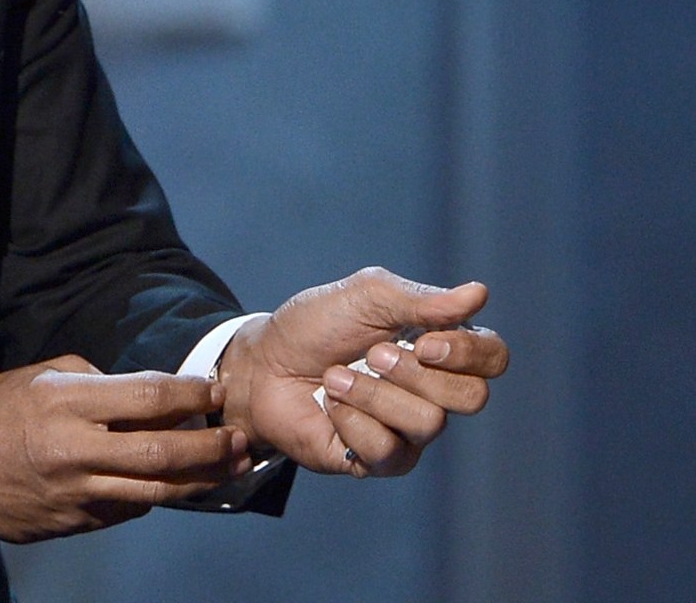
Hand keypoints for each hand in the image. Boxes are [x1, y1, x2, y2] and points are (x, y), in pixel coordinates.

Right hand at [0, 356, 250, 542]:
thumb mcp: (35, 376)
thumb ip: (91, 381)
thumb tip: (140, 395)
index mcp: (62, 401)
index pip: (145, 396)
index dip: (188, 393)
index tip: (213, 390)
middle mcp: (73, 448)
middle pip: (162, 451)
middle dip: (210, 445)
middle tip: (240, 438)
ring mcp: (74, 492)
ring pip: (155, 492)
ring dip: (200, 480)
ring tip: (229, 468)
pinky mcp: (73, 522)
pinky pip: (127, 511)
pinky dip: (155, 497)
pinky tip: (174, 486)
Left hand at [219, 266, 509, 478]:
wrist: (262, 364)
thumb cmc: (314, 327)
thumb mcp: (364, 297)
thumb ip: (420, 300)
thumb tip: (479, 294)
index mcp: (439, 347)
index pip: (493, 357)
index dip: (467, 353)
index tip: (424, 341)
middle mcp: (435, 392)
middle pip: (472, 397)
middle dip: (414, 372)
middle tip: (371, 354)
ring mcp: (411, 431)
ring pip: (428, 423)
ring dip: (370, 393)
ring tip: (334, 377)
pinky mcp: (383, 460)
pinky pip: (388, 450)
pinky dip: (350, 420)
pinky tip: (330, 408)